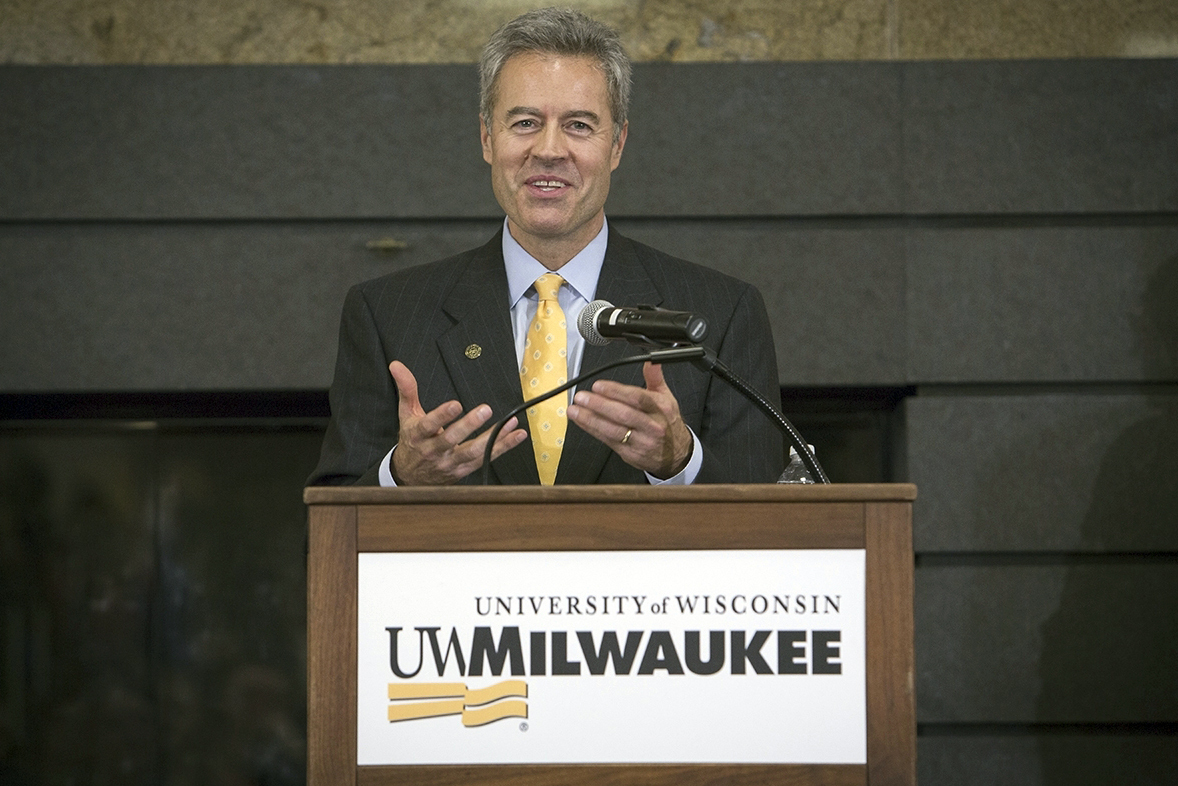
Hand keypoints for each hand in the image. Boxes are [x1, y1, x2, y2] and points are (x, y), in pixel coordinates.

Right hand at [388, 361, 527, 484]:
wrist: (410, 477)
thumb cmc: (411, 442)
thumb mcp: (406, 415)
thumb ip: (406, 389)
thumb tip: (397, 366)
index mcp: (418, 435)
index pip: (428, 425)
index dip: (442, 416)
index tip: (455, 404)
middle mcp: (433, 451)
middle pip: (451, 440)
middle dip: (469, 426)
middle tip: (485, 410)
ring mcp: (449, 463)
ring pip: (472, 452)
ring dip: (493, 438)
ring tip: (509, 423)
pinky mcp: (463, 471)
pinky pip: (485, 459)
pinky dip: (503, 447)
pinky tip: (516, 435)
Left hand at [567, 361, 692, 478]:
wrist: (676, 454)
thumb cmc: (667, 423)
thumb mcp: (667, 398)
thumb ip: (655, 378)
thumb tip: (650, 361)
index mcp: (661, 409)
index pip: (637, 398)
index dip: (616, 392)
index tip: (599, 386)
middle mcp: (652, 426)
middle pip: (623, 415)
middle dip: (599, 405)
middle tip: (582, 397)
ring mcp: (640, 442)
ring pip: (613, 430)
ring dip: (591, 420)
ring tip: (575, 410)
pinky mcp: (630, 454)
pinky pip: (608, 440)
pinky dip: (592, 430)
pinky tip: (582, 422)